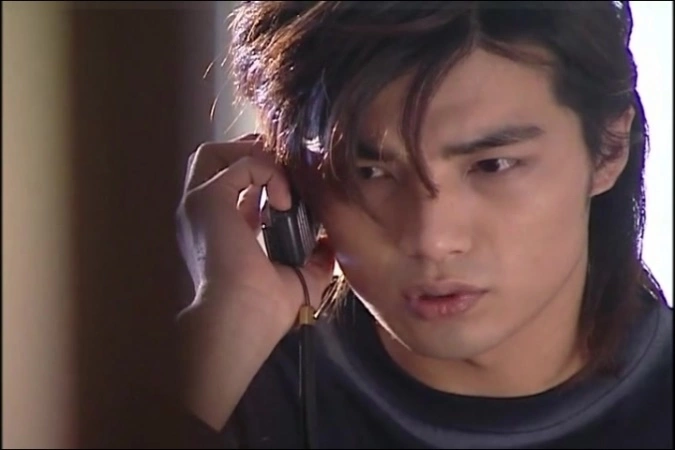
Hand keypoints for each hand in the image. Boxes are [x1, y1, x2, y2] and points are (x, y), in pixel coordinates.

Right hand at [176, 134, 334, 329]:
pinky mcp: (208, 200)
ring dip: (257, 157)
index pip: (231, 189)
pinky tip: (285, 201)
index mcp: (218, 233)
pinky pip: (241, 164)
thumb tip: (330, 248)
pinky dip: (268, 172)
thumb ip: (313, 262)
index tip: (290, 197)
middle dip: (251, 155)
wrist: (240, 323)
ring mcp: (199, 205)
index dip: (261, 181)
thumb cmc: (261, 313)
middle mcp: (202, 216)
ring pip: (216, 152)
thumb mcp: (296, 281)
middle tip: (284, 172)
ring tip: (284, 182)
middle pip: (214, 160)